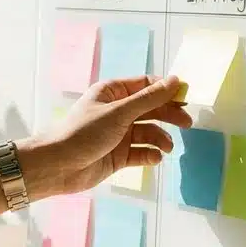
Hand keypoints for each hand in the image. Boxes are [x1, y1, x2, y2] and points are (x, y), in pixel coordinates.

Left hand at [19, 75, 191, 197]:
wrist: (58, 166)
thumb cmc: (84, 132)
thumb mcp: (119, 112)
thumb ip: (150, 98)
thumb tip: (175, 80)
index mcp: (113, 92)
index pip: (147, 85)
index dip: (167, 90)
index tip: (186, 98)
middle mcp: (117, 110)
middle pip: (151, 108)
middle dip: (169, 115)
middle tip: (187, 124)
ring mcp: (118, 134)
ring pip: (148, 132)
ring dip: (160, 138)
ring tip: (166, 147)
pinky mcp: (118, 155)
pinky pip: (141, 152)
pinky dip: (150, 154)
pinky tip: (154, 158)